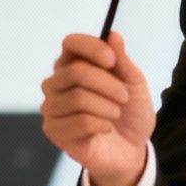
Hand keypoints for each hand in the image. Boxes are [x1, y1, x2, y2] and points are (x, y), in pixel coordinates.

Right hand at [41, 31, 153, 185]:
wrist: (131, 150)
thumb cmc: (129, 113)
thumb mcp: (134, 84)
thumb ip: (122, 61)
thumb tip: (113, 35)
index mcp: (73, 64)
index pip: (70, 43)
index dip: (91, 48)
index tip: (112, 61)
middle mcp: (56, 83)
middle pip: (74, 72)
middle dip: (107, 84)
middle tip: (124, 97)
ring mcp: (52, 107)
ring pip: (78, 98)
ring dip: (107, 107)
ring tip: (116, 114)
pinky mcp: (54, 131)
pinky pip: (80, 122)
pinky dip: (102, 124)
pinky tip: (106, 128)